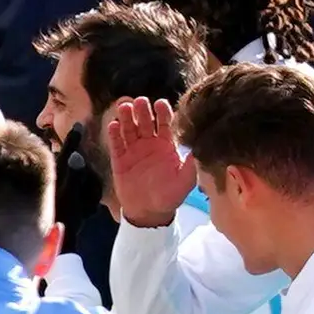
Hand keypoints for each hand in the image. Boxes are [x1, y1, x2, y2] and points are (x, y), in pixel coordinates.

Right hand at [102, 95, 194, 225]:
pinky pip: (116, 144)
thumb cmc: (170, 195)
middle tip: (141, 101)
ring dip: (126, 117)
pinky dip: (114, 134)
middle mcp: (149, 144)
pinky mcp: (119, 160)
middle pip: (144, 122)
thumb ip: (192, 164)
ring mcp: (133, 151)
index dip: (162, 113)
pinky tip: (114, 125)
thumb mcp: (186, 181)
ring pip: (129, 129)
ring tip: (124, 107)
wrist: (150, 212)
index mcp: (166, 145)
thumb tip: (199, 147)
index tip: (160, 104)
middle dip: (142, 111)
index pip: (164, 123)